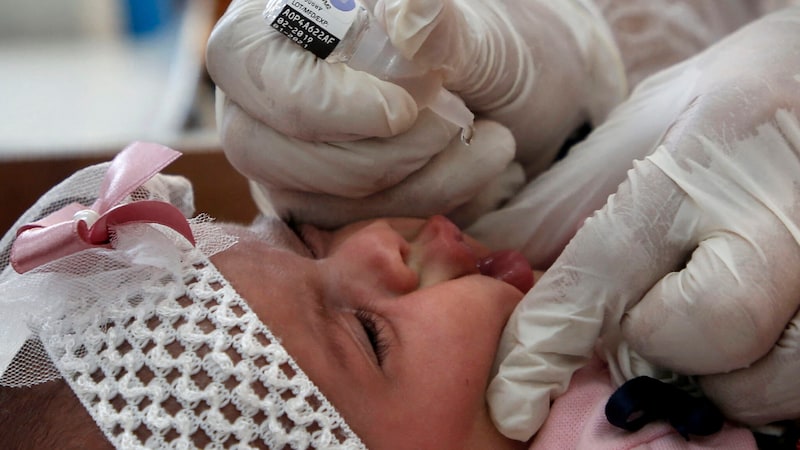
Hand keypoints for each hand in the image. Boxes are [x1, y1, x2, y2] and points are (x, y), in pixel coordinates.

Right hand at [206, 0, 625, 227]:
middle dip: (376, 157)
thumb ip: (439, 31)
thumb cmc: (495, 53)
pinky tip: (470, 169)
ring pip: (310, 199)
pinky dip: (424, 210)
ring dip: (418, 183)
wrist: (522, 105)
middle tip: (455, 125)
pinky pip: (350, 231)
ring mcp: (288, 155)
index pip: (245, 60)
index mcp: (286, 24)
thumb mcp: (482, 36)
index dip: (321, 102)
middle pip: (260, 146)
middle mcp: (267, 93)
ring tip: (487, 140)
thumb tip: (408, 15)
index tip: (402, 113)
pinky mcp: (321, 205)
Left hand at [486, 7, 799, 439]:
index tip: (514, 399)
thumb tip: (492, 266)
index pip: (611, 261)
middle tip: (655, 320)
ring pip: (784, 374)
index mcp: (703, 151)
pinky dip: (774, 382)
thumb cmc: (720, 108)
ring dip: (730, 377)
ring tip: (714, 332)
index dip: (553, 337)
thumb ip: (565, 202)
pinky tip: (756, 345)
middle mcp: (782, 204)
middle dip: (664, 344)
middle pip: (714, 326)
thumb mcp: (635, 131)